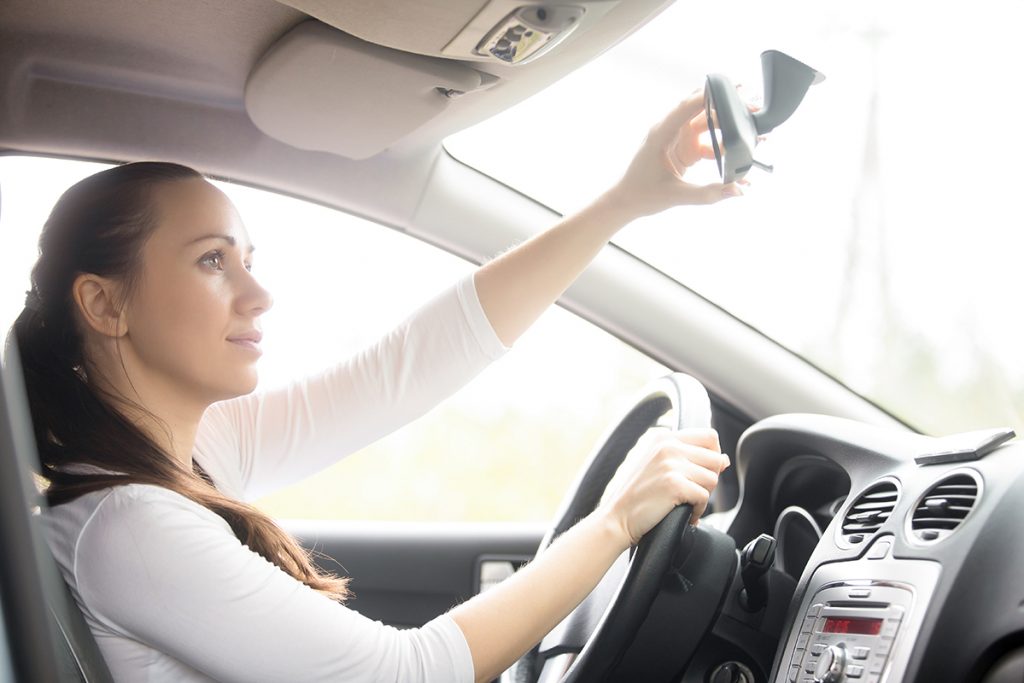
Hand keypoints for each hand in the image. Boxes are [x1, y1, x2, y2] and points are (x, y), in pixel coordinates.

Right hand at [599, 427, 729, 546]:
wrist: (617, 517)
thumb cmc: (638, 495)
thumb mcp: (658, 465)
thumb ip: (689, 457)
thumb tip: (724, 459)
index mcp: (664, 437)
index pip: (709, 436)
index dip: (712, 456)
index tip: (701, 473)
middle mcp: (668, 445)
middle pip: (715, 459)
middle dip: (708, 480)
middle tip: (690, 492)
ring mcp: (670, 464)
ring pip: (712, 479)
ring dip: (703, 496)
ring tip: (685, 503)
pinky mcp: (674, 484)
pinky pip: (704, 497)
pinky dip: (698, 510)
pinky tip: (685, 514)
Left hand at [601, 89, 742, 219]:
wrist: (626, 201)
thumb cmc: (641, 194)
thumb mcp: (676, 196)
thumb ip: (708, 194)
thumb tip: (738, 190)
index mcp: (662, 134)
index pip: (686, 107)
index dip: (709, 95)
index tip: (732, 89)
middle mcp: (671, 131)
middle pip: (702, 111)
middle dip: (727, 108)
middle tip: (752, 108)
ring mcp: (678, 138)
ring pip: (707, 124)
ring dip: (728, 127)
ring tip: (753, 130)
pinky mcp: (684, 149)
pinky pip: (708, 142)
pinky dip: (723, 148)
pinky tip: (738, 155)